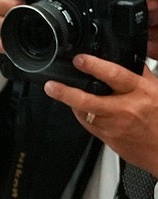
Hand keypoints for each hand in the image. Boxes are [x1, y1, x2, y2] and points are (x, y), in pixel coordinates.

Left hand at [45, 57, 157, 176]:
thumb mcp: (157, 90)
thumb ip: (140, 76)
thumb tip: (125, 60)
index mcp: (141, 92)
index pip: (114, 75)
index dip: (94, 66)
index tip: (79, 60)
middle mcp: (125, 109)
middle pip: (88, 100)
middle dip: (66, 92)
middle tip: (51, 85)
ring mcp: (113, 125)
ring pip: (84, 112)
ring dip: (70, 102)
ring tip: (59, 91)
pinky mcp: (106, 138)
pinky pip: (87, 123)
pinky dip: (81, 114)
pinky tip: (78, 108)